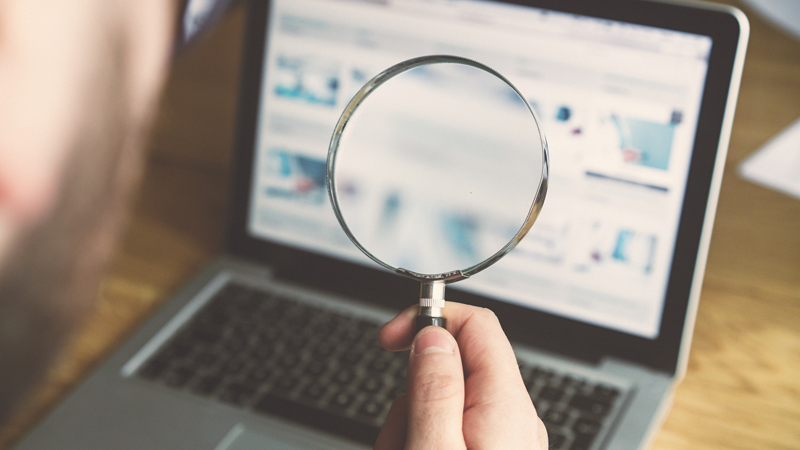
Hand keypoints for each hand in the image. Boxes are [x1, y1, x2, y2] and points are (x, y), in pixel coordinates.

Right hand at [375, 302, 547, 449]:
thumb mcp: (434, 448)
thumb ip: (434, 389)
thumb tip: (432, 335)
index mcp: (505, 405)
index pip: (477, 324)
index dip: (430, 318)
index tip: (391, 337)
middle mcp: (513, 417)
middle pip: (449, 369)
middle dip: (410, 395)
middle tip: (397, 438)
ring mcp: (503, 440)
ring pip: (441, 404)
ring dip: (409, 426)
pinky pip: (448, 432)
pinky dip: (422, 441)